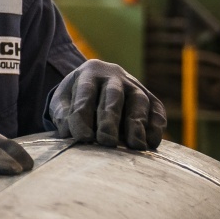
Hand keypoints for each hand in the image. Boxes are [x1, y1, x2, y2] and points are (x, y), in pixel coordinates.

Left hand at [47, 59, 166, 149]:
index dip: (83, 116)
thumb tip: (68, 133)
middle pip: (113, 96)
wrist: (96, 84)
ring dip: (137, 123)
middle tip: (107, 142)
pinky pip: (157, 110)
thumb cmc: (76, 98)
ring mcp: (135, 85)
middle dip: (110, 120)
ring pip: (139, 100)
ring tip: (135, 145)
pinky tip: (151, 142)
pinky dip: (156, 126)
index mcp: (89, 73)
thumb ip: (62, 115)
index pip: (85, 93)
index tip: (81, 138)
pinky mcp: (151, 98)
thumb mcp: (62, 101)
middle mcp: (114, 76)